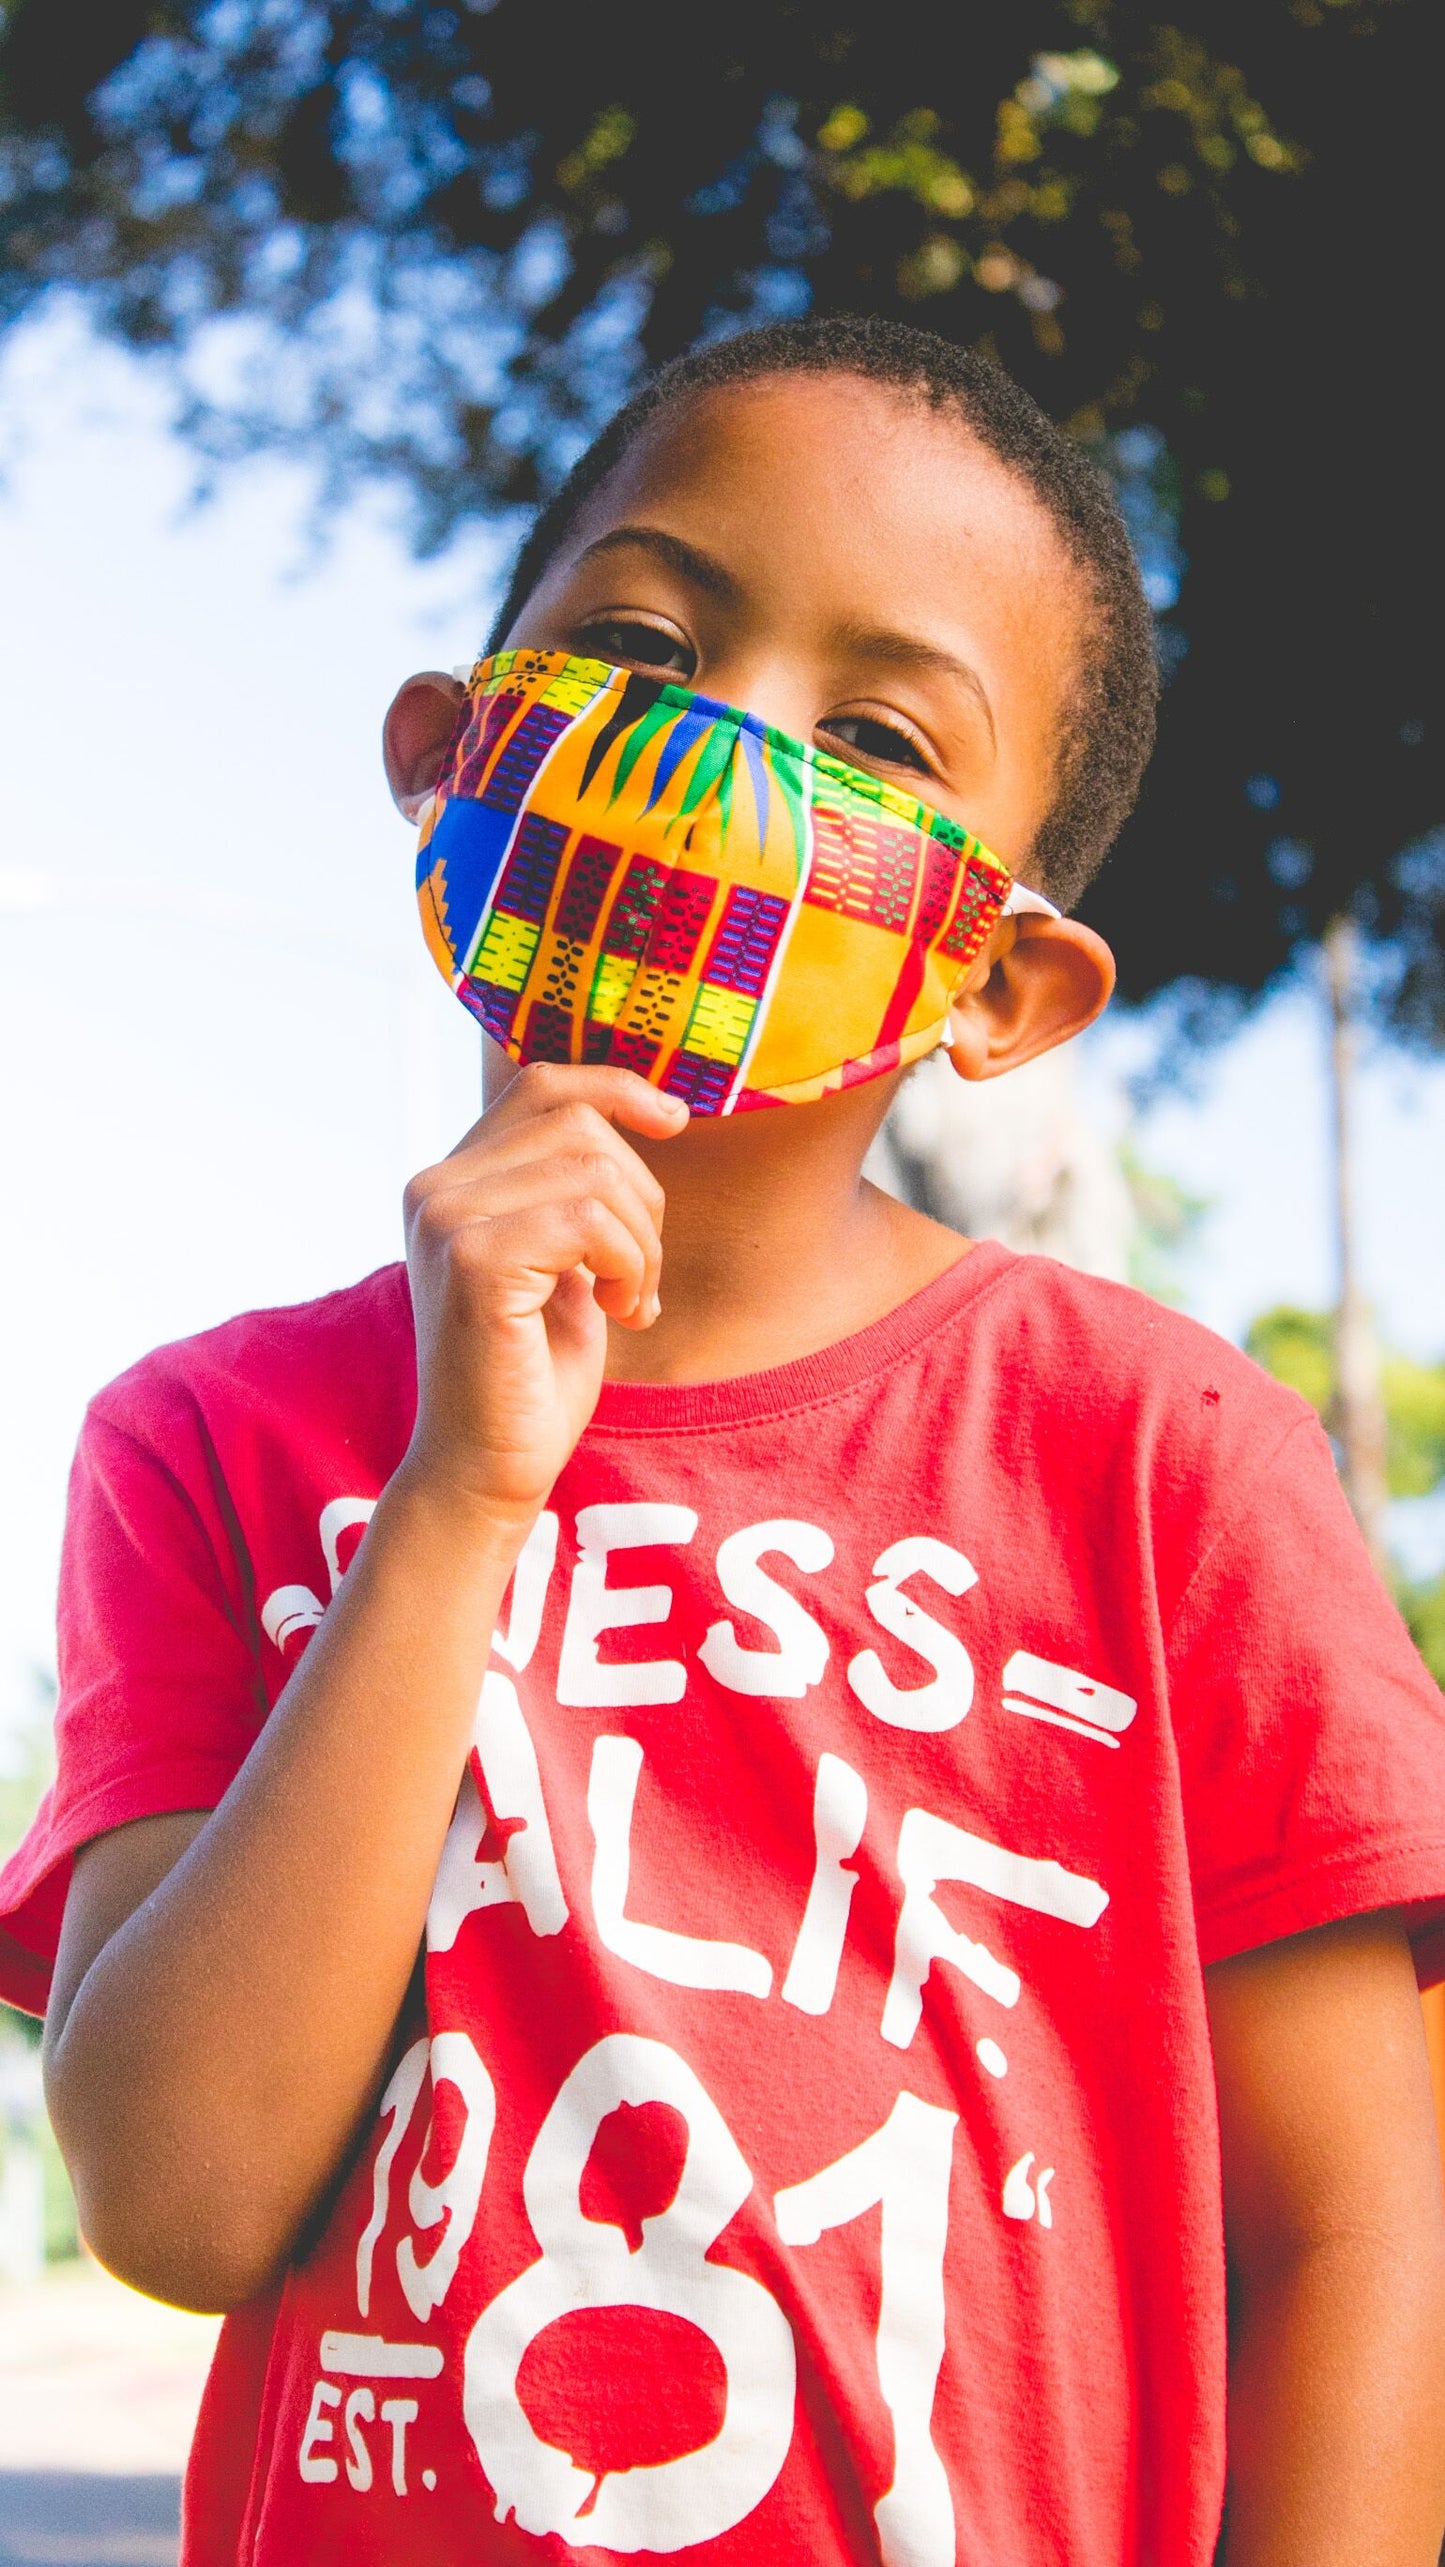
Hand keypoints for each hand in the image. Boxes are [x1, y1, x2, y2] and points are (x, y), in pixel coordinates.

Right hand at [401, 1065, 687, 1520]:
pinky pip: (587, 1220)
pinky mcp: (472, 1260)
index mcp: (451, 1181)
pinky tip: (616, 1311)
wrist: (486, 1469)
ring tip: (628, 1300)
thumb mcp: (562, 1261)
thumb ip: (574, 1191)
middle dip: (642, 1199)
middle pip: (580, 1126)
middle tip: (638, 1278)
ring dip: (640, 1242)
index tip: (677, 1121)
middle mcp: (435, 1188)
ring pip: (593, 1171)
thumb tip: (648, 1111)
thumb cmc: (532, 1376)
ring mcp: (447, 1219)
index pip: (541, 1085)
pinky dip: (625, 1263)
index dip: (616, 1088)